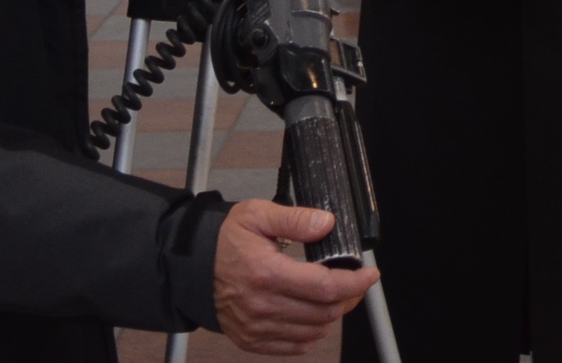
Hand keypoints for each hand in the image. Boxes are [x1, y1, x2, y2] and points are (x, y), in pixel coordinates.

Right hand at [212, 201, 376, 354]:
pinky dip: (311, 333)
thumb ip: (295, 219)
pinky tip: (312, 314)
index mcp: (267, 274)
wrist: (191, 267)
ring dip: (331, 314)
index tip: (369, 273)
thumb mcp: (258, 215)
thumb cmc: (225, 240)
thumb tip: (327, 224)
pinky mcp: (251, 340)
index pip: (326, 287)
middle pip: (325, 312)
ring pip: (314, 330)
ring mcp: (256, 327)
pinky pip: (294, 346)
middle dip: (349, 296)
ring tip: (333, 295)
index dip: (356, 282)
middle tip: (354, 281)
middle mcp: (262, 306)